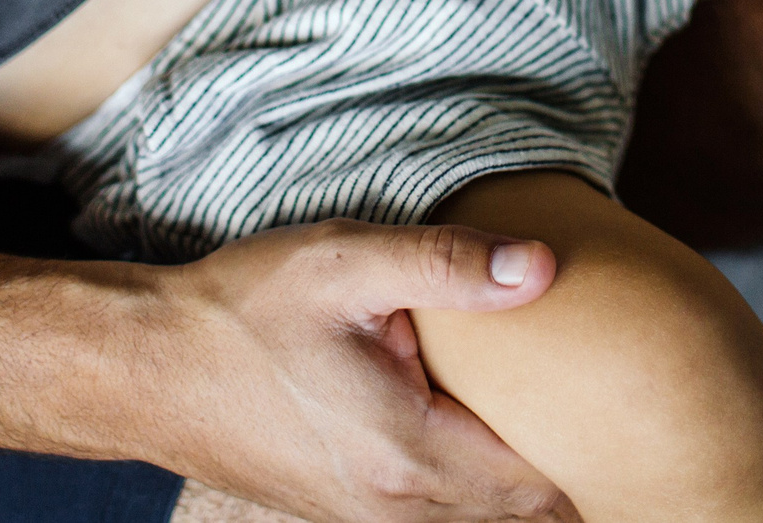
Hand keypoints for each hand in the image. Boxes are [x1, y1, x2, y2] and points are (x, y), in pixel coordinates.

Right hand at [144, 220, 580, 521]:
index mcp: (408, 456)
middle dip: (568, 468)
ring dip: (520, 477)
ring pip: (479, 519)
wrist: (141, 368)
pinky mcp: (344, 509)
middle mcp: (394, 509)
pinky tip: (482, 422)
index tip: (621, 399)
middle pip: (521, 514)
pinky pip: (438, 513)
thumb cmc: (237, 313)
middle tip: (609, 406)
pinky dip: (474, 481)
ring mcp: (365, 519)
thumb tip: (545, 268)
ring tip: (556, 412)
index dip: (593, 451)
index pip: (541, 485)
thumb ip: (448, 265)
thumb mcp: (344, 265)